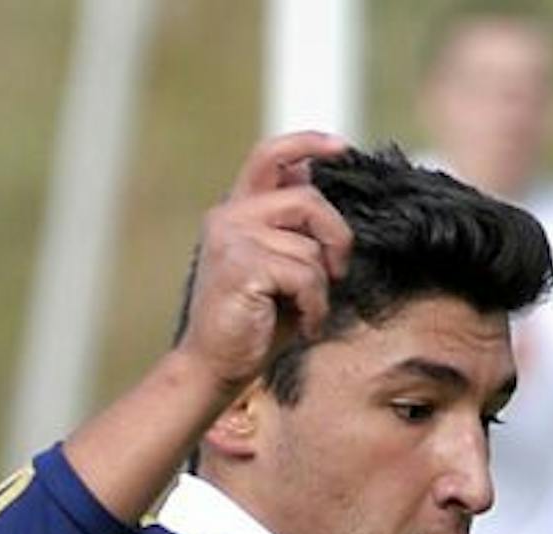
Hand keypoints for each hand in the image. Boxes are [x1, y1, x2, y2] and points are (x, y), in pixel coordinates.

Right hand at [179, 131, 355, 397]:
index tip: (342, 147)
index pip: (270, 156)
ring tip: (307, 314)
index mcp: (235, 212)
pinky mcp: (241, 266)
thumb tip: (309, 175)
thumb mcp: (278, 268)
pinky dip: (314, 305)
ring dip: (321, 287)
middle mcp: (229, 217)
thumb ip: (292, 227)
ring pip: (309, 246)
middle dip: (336, 236)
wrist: (211, 372)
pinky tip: (303, 325)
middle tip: (338, 273)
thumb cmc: (250, 327)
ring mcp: (232, 238)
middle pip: (307, 198)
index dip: (307, 142)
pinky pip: (304, 274)